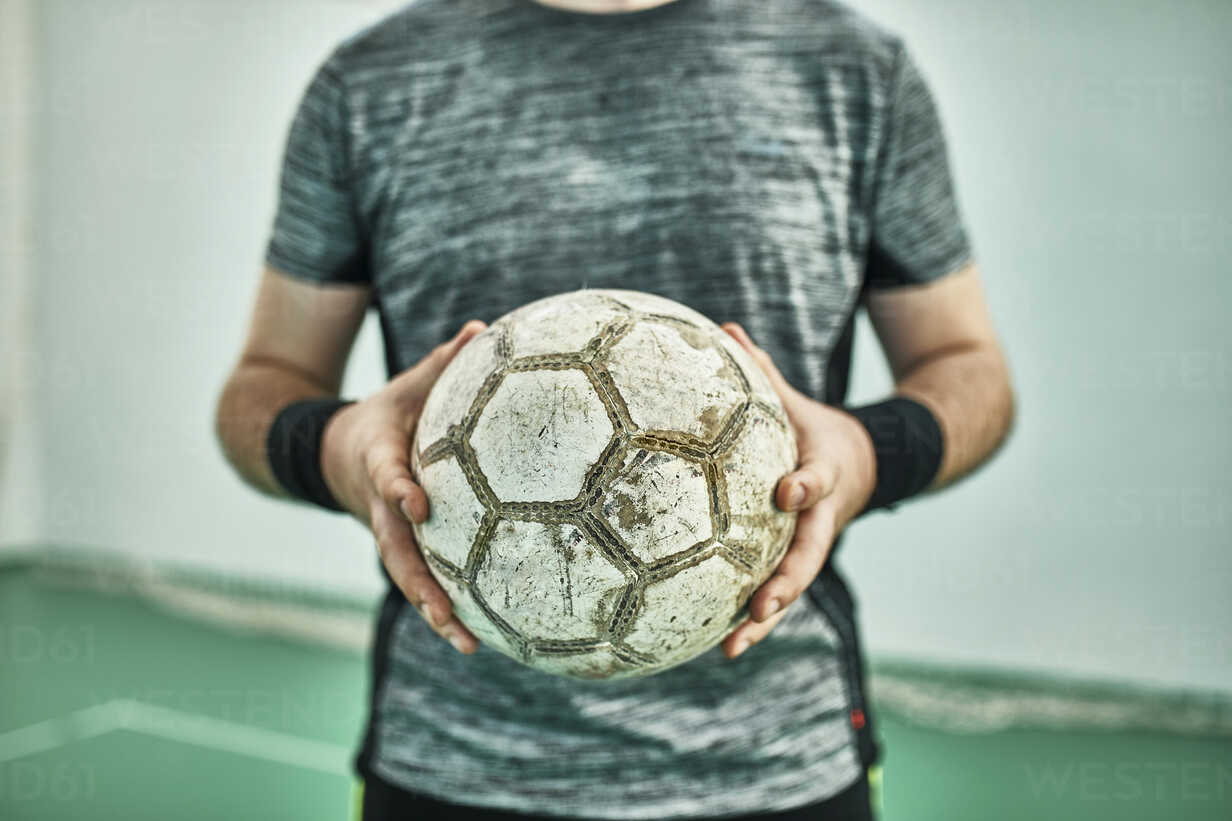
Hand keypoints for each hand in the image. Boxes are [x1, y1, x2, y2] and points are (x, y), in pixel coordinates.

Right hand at [321, 320, 486, 653]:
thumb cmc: (384, 415)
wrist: (333, 453)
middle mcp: (380, 506)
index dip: (398, 490)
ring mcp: (388, 532)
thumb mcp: (406, 387)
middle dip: (418, 582)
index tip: (417, 504)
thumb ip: (442, 363)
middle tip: (446, 611)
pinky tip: (479, 635)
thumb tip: (483, 329)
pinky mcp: (401, 548)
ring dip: (434, 611)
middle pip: (395, 550)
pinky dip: (444, 607)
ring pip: (407, 577)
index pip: (386, 476)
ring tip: (469, 643)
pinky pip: (421, 579)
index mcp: (378, 461)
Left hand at [717, 323, 876, 658]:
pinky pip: (775, 592)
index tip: (787, 491)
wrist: (868, 465)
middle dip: (786, 582)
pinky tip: (717, 645)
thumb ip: (764, 373)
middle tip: (761, 604)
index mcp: (825, 474)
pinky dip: (752, 619)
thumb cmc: (818, 431)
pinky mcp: (796, 561)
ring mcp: (811, 544)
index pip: (818, 480)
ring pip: (791, 588)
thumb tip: (726, 326)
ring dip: (764, 620)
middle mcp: (821, 517)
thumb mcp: (799, 402)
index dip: (805, 486)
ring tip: (731, 648)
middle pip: (808, 556)